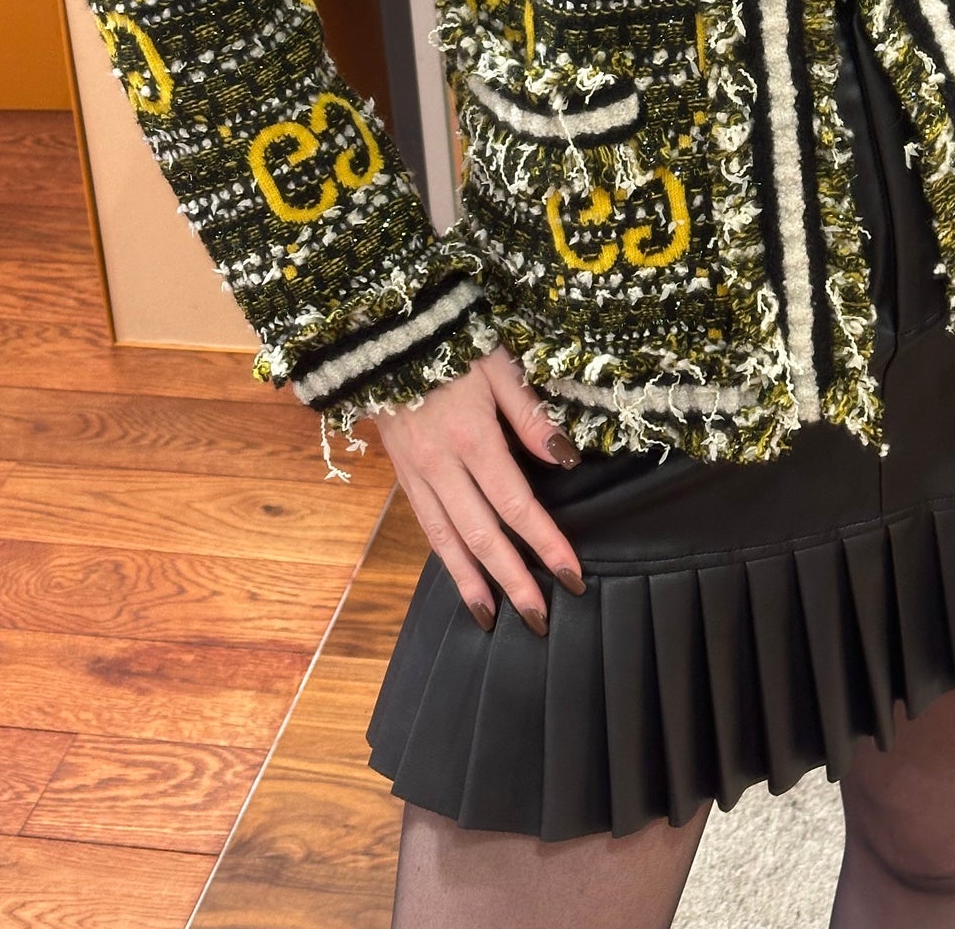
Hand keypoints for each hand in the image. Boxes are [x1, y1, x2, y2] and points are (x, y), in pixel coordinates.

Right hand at [374, 342, 585, 636]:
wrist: (382, 334)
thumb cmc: (451, 341)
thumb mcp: (497, 365)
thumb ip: (529, 414)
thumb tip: (565, 458)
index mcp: (472, 438)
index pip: (516, 504)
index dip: (546, 543)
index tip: (572, 576)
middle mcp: (441, 465)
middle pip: (482, 535)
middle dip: (513, 580)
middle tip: (540, 619)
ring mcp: (417, 474)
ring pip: (446, 540)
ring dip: (472, 583)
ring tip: (494, 620)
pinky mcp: (401, 475)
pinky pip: (425, 526)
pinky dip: (445, 559)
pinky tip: (461, 579)